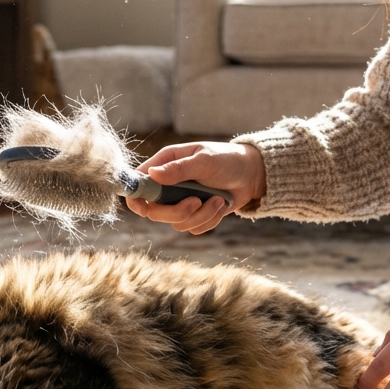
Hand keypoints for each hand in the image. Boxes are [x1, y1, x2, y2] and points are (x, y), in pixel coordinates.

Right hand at [123, 141, 266, 233]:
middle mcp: (169, 185)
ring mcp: (181, 201)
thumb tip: (151, 175)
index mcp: (165, 164)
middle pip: (154, 211)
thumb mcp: (204, 160)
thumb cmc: (228, 159)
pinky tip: (221, 205)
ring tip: (218, 199)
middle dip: (176, 212)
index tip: (144, 208)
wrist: (253, 174)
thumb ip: (178, 169)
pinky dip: (209, 220)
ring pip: (176, 223)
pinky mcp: (196, 214)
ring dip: (200, 215)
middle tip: (196, 202)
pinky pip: (193, 228)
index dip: (136, 198)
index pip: (138, 184)